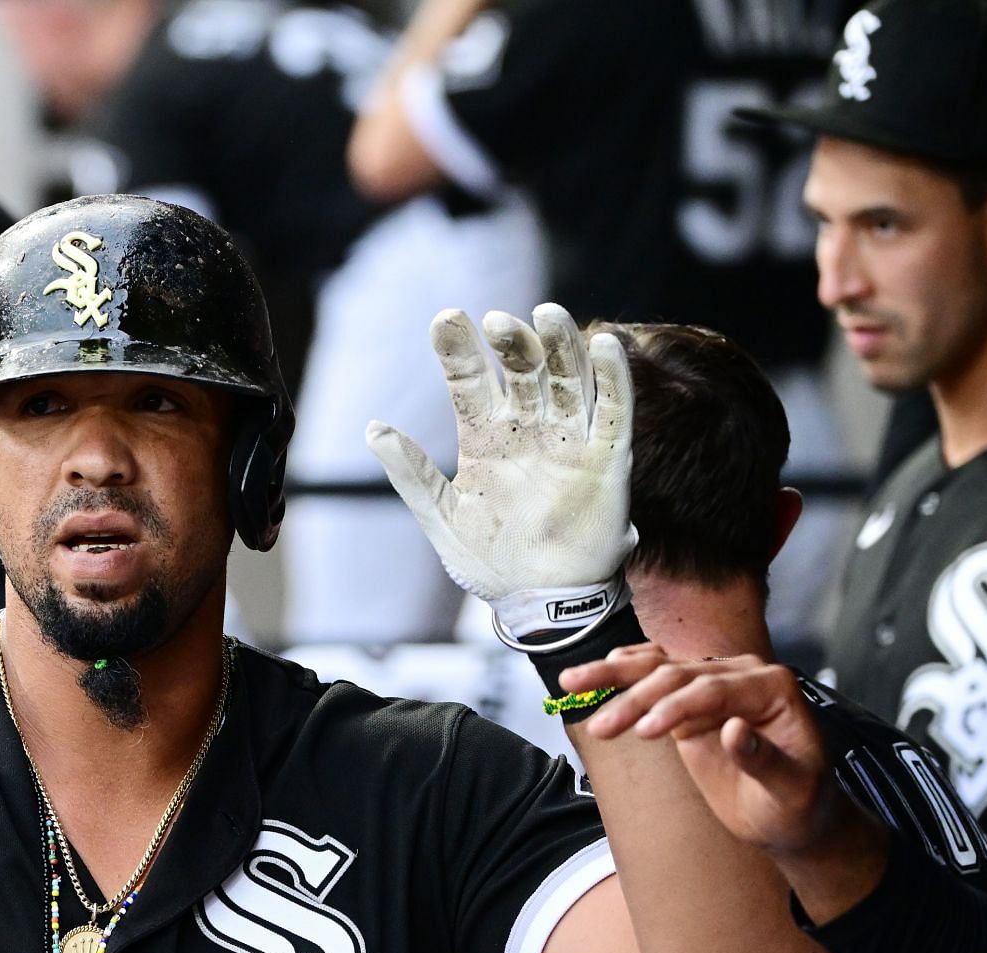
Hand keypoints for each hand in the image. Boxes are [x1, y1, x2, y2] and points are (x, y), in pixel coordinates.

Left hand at [366, 303, 635, 647]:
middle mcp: (528, 430)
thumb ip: (413, 474)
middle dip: (512, 344)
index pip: (471, 383)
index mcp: (485, 438)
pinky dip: (612, 378)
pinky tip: (605, 343)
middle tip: (497, 321)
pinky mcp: (606, 460)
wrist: (540, 603)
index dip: (459, 352)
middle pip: (524, 372)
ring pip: (568, 381)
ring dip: (562, 347)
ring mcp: (569, 441)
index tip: (445, 320)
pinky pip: (614, 411)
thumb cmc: (489, 562)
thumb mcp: (444, 518)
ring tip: (548, 315)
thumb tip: (372, 428)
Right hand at [568, 645, 845, 853]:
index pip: (714, 688)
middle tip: (600, 728)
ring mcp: (714, 682)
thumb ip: (765, 760)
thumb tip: (734, 729)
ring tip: (570, 684)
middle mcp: (743, 675)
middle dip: (635, 699)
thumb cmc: (798, 805)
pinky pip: (654, 676)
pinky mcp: (692, 699)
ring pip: (658, 668)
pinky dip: (623, 673)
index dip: (677, 708)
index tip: (645, 732)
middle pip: (678, 674)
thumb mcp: (791, 790)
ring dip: (613, 678)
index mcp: (773, 688)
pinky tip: (595, 673)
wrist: (791, 814)